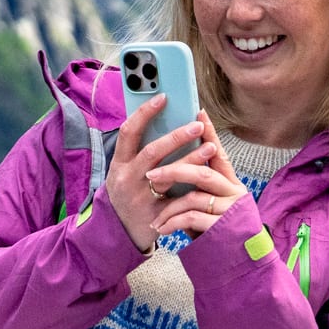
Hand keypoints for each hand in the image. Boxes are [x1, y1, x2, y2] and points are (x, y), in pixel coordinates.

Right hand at [105, 96, 219, 251]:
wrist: (117, 231)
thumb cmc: (125, 193)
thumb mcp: (123, 170)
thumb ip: (138, 151)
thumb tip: (162, 122)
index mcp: (118, 163)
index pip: (128, 132)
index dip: (144, 113)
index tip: (163, 97)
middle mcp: (127, 178)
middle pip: (152, 152)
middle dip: (176, 137)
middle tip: (198, 125)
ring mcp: (140, 197)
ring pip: (167, 175)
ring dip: (191, 159)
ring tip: (211, 147)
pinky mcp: (155, 214)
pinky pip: (178, 198)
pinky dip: (194, 186)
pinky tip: (210, 177)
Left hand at [148, 115, 247, 239]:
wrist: (235, 260)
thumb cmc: (214, 227)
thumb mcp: (209, 203)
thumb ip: (199, 184)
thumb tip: (173, 159)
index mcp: (230, 182)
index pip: (219, 152)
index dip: (209, 132)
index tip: (198, 111)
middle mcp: (234, 193)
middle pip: (202, 172)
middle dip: (173, 171)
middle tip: (150, 176)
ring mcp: (230, 210)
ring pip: (194, 197)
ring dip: (169, 206)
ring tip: (153, 215)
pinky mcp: (223, 229)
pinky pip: (191, 219)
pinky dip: (172, 223)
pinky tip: (161, 230)